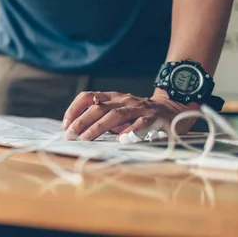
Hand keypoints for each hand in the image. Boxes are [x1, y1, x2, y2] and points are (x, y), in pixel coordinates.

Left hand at [62, 90, 196, 140]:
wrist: (173, 108)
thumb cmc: (140, 114)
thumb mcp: (119, 112)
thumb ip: (103, 118)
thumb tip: (78, 131)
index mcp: (112, 98)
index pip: (87, 97)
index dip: (74, 109)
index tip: (65, 124)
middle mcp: (123, 100)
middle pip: (98, 108)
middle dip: (81, 121)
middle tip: (70, 135)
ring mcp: (138, 108)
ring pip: (115, 115)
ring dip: (98, 127)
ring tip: (86, 138)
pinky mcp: (154, 118)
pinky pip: (141, 124)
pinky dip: (130, 131)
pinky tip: (121, 140)